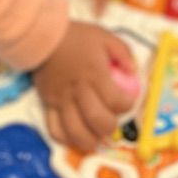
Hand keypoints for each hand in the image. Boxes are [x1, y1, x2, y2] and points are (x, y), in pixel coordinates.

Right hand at [33, 20, 136, 151]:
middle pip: (97, 120)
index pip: (115, 101)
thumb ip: (123, 52)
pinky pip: (54, 130)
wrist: (44, 36)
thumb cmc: (77, 37)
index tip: (128, 101)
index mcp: (95, 73)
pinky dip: (66, 140)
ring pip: (76, 132)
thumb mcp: (104, 36)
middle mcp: (78, 90)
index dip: (127, 105)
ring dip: (90, 140)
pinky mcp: (48, 105)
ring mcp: (61, 100)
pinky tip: (76, 136)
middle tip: (112, 120)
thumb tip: (133, 72)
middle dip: (110, 127)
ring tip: (96, 137)